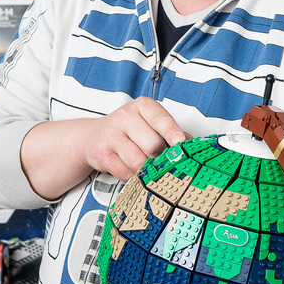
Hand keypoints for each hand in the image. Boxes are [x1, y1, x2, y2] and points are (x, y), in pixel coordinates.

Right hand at [20, 98, 186, 199]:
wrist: (93, 137)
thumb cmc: (128, 131)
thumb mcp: (149, 124)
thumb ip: (170, 133)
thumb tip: (191, 146)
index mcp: (142, 107)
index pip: (161, 119)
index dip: (173, 133)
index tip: (181, 145)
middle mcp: (125, 117)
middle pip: (153, 144)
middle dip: (160, 157)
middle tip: (160, 160)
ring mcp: (112, 135)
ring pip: (139, 161)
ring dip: (146, 169)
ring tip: (145, 165)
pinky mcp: (102, 153)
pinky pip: (125, 172)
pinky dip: (133, 176)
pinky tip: (131, 169)